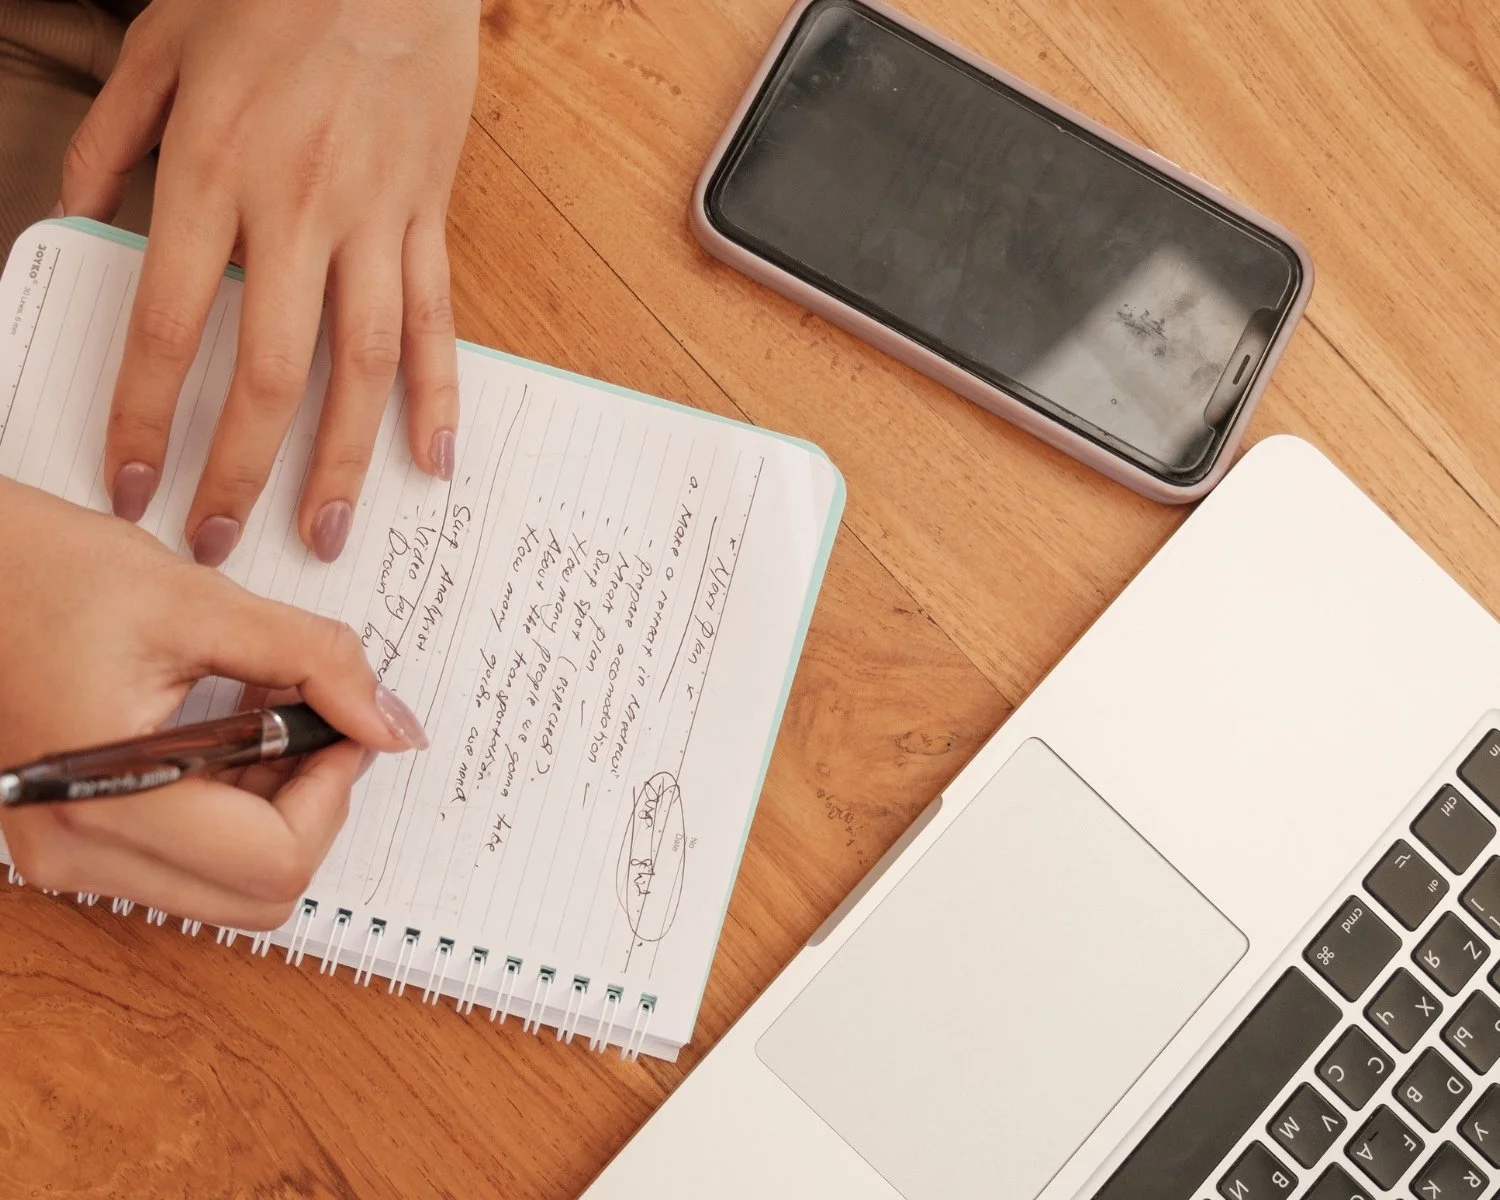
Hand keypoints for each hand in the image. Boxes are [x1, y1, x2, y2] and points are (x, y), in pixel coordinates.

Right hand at [0, 478, 428, 928]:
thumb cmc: (48, 573)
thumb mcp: (201, 602)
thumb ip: (315, 659)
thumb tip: (394, 723)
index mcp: (108, 802)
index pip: (275, 862)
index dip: (333, 789)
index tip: (340, 718)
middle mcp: (80, 853)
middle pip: (262, 893)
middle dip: (312, 806)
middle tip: (313, 717)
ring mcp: (72, 856)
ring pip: (233, 886)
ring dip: (275, 806)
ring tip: (258, 708)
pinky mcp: (77, 839)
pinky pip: (192, 861)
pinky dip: (235, 805)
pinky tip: (226, 728)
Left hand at [59, 0, 479, 565]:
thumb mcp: (159, 49)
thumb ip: (110, 140)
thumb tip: (76, 217)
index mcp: (216, 172)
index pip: (171, 326)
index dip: (144, 418)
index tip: (133, 486)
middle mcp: (298, 210)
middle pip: (269, 370)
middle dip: (240, 468)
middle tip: (221, 539)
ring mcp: (374, 220)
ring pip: (362, 363)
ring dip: (343, 457)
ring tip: (326, 529)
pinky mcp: (427, 218)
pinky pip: (438, 320)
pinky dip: (440, 393)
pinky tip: (433, 458)